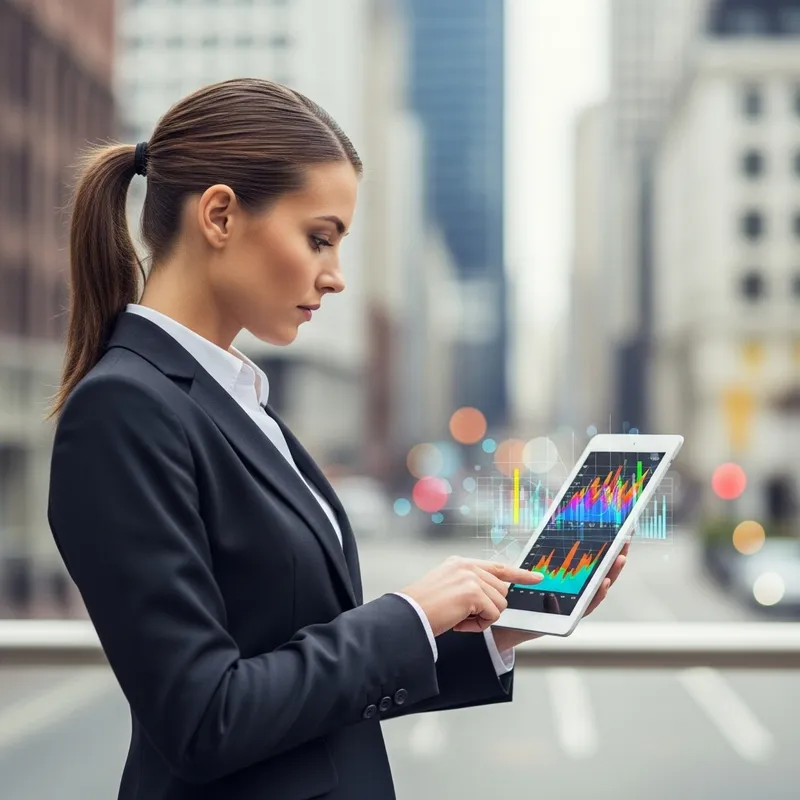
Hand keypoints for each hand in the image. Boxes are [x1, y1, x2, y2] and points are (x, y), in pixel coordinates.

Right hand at [399, 557, 543, 636]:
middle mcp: (467, 566)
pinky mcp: (473, 592)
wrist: (408, 615)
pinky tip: (459, 622)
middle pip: (501, 591)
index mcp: (460, 563)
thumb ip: (469, 585)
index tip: (537, 577)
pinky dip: (478, 626)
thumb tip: (493, 596)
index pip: (497, 567)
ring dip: (482, 618)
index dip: (519, 574)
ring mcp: (470, 577)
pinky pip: (492, 615)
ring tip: (458, 618)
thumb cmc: (423, 607)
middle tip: (463, 615)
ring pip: (499, 604)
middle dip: (488, 608)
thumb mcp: (447, 588)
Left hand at [490, 543, 629, 650]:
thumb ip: (546, 558)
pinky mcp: (571, 618)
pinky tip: (604, 582)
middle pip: (600, 574)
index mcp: (570, 581)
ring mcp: (576, 605)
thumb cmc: (523, 596)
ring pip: (598, 589)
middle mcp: (577, 593)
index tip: (616, 534)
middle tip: (625, 543)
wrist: (512, 622)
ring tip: (620, 559)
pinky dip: (597, 594)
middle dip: (614, 558)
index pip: (591, 564)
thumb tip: (552, 531)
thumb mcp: (534, 572)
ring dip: (611, 574)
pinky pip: (587, 606)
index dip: (605, 550)